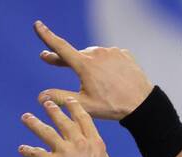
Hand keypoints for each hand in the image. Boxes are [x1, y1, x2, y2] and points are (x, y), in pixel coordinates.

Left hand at [18, 98, 112, 156]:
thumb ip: (98, 152)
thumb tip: (92, 145)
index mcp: (95, 144)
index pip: (84, 120)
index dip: (75, 107)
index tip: (68, 99)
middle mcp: (80, 144)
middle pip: (64, 121)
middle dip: (53, 110)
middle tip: (45, 102)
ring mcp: (65, 152)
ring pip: (46, 131)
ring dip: (34, 123)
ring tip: (26, 117)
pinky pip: (36, 152)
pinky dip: (28, 150)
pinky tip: (22, 149)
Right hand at [34, 21, 153, 121]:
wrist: (144, 105)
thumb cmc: (114, 106)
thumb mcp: (85, 104)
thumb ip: (61, 98)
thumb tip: (41, 96)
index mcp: (85, 64)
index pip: (60, 47)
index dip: (46, 36)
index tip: (37, 25)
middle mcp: (97, 53)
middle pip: (76, 54)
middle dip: (63, 59)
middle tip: (48, 59)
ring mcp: (112, 52)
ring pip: (94, 56)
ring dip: (89, 63)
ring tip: (92, 77)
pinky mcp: (124, 54)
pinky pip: (110, 57)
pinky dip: (107, 64)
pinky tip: (110, 74)